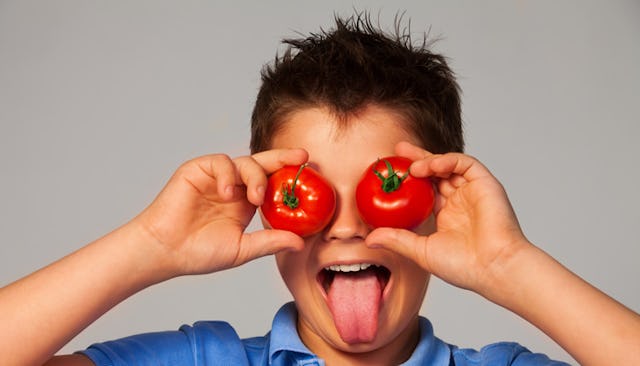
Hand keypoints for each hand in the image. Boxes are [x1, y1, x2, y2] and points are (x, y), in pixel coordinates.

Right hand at [133, 149, 307, 276]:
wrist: (165, 251)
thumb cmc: (199, 253)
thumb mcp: (242, 249)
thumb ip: (269, 242)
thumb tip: (301, 243)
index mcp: (245, 202)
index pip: (271, 183)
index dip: (289, 176)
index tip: (310, 171)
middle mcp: (233, 186)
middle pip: (262, 165)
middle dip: (282, 158)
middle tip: (301, 158)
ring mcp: (216, 177)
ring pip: (244, 163)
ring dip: (255, 176)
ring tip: (257, 198)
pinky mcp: (198, 170)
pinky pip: (221, 162)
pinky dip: (229, 174)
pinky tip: (229, 192)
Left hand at [365, 141, 529, 293]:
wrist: (494, 268)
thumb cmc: (463, 267)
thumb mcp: (421, 251)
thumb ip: (397, 240)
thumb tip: (369, 239)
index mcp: (446, 214)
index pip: (423, 189)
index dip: (407, 179)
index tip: (388, 173)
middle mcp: (458, 200)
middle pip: (434, 173)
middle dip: (415, 159)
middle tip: (397, 151)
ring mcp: (472, 191)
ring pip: (448, 165)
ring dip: (429, 161)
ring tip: (413, 166)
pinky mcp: (485, 184)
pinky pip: (465, 163)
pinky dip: (447, 160)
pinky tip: (432, 165)